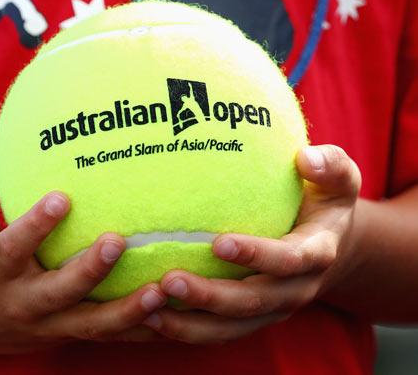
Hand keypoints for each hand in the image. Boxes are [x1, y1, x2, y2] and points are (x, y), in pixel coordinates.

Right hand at [0, 119, 166, 354]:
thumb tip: (0, 122)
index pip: (12, 247)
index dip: (35, 226)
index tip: (62, 197)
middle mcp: (19, 300)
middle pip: (58, 291)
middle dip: (89, 270)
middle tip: (117, 240)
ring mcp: (46, 322)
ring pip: (90, 324)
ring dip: (126, 312)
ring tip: (160, 291)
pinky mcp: (66, 331)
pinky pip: (105, 334)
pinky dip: (136, 327)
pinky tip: (169, 311)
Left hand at [143, 145, 360, 343]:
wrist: (329, 243)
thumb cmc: (324, 199)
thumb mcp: (339, 178)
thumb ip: (330, 165)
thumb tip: (307, 158)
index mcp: (316, 253)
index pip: (288, 260)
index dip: (256, 255)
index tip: (219, 243)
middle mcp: (295, 288)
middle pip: (253, 302)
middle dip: (211, 296)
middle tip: (169, 279)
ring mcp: (273, 308)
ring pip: (232, 327)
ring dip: (191, 323)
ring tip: (150, 309)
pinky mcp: (252, 317)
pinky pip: (219, 332)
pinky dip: (187, 330)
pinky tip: (151, 318)